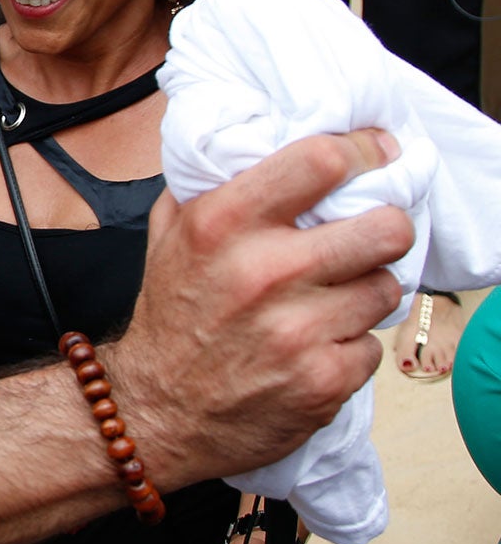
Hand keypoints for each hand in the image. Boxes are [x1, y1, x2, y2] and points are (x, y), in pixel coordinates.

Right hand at [110, 132, 410, 490]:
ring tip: (331, 298)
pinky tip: (316, 344)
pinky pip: (373, 345)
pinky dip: (350, 345)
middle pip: (384, 227)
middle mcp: (263, 271)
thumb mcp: (169, 232)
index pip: (322, 161)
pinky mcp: (323, 380)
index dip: (363, 152)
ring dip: (365, 291)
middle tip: (369, 235)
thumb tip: (262, 134)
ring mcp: (297, 329)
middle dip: (385, 228)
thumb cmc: (170, 315)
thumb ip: (213, 183)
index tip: (377, 155)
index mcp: (222, 223)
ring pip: (386, 287)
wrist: (156, 409)